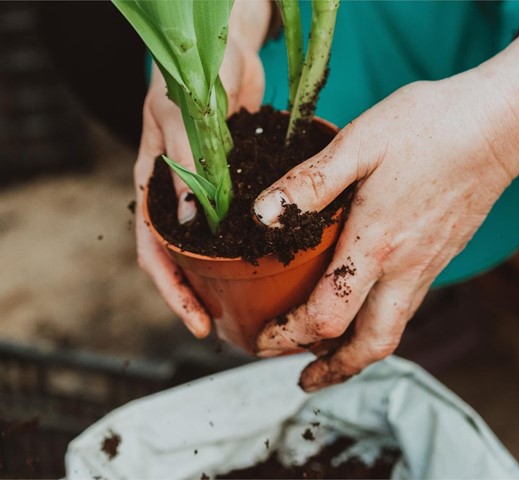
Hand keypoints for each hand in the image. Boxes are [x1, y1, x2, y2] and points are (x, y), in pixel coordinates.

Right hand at [133, 0, 269, 336]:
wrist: (225, 48)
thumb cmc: (193, 75)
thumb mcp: (182, 119)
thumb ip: (186, 167)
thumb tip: (191, 223)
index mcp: (153, 186)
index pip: (153, 252)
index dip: (172, 292)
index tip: (196, 322)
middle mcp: (178, 196)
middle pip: (182, 259)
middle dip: (200, 294)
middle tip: (229, 325)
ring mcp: (207, 192)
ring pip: (211, 246)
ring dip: (225, 275)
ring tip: (252, 304)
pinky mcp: (235, 182)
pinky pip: (239, 221)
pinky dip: (249, 243)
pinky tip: (273, 259)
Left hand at [253, 17, 518, 390]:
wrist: (500, 122)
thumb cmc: (429, 127)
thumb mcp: (360, 144)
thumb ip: (310, 183)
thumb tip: (262, 216)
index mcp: (377, 245)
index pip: (327, 317)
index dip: (288, 337)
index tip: (262, 341)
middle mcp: (405, 268)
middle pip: (371, 345)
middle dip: (333, 370)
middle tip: (303, 379)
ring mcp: (429, 266)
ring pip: (392, 330)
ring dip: (356, 352)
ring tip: (327, 354)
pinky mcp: (441, 255)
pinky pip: (407, 306)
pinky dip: (378, 322)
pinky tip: (363, 303)